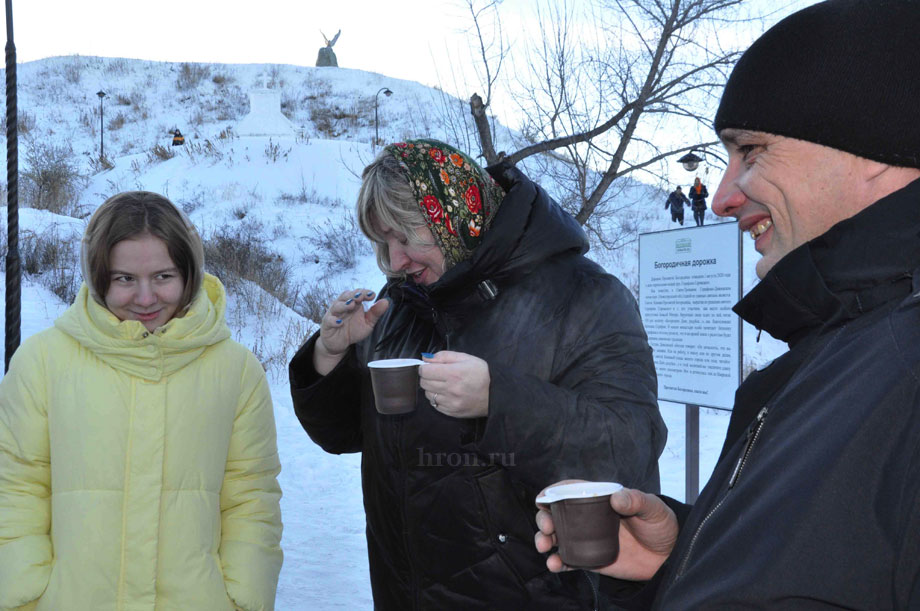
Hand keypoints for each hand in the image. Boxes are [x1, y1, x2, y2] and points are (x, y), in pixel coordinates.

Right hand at [313, 289, 388, 374]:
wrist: (340, 344)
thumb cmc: (353, 330)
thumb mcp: (367, 323)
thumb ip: (375, 313)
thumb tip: (386, 301)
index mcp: (353, 304)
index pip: (357, 293)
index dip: (364, 293)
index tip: (372, 295)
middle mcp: (342, 306)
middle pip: (346, 296)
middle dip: (353, 295)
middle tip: (361, 296)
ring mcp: (333, 314)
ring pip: (337, 306)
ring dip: (344, 305)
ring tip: (351, 305)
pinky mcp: (327, 324)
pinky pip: (329, 320)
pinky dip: (333, 320)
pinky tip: (339, 322)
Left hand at [418, 351, 489, 417]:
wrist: (496, 395)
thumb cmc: (482, 374)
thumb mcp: (467, 358)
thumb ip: (444, 356)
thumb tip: (426, 359)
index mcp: (453, 373)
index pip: (425, 371)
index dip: (425, 368)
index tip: (430, 367)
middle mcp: (450, 389)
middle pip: (424, 383)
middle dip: (427, 377)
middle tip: (436, 375)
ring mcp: (450, 403)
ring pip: (428, 395)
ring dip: (432, 389)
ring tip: (443, 385)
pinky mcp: (452, 412)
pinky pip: (435, 405)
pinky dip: (437, 399)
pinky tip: (447, 394)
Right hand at [535, 483, 677, 580]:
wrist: (670, 556)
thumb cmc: (661, 524)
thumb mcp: (652, 508)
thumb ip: (635, 500)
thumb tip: (616, 498)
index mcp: (599, 499)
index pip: (570, 491)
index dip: (552, 493)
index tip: (542, 499)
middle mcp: (588, 518)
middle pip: (557, 514)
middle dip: (544, 519)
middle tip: (547, 528)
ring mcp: (588, 539)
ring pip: (557, 538)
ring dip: (545, 540)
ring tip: (544, 546)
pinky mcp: (591, 559)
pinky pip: (569, 561)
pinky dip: (558, 563)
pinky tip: (554, 564)